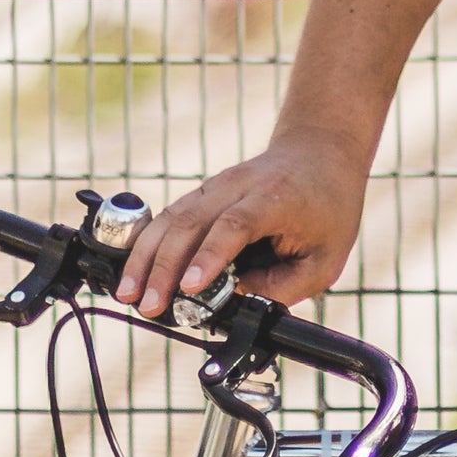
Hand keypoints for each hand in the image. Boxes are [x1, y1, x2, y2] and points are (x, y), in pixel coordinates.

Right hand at [117, 138, 368, 315]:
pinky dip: (148, 245)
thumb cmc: (328, 207)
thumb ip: (285, 286)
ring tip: (128, 294)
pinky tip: (133, 272)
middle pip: (192, 222)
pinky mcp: (202, 192)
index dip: (210, 256)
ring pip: (171, 217)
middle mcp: (239, 186)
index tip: (191, 288)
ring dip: (145, 257)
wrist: (320, 150)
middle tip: (148, 306)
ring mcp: (216, 185)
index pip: (236, 225)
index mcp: (276, 198)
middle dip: (164, 267)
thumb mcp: (326, 257)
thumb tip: (237, 300)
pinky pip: (169, 216)